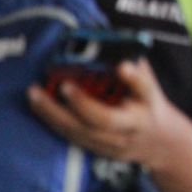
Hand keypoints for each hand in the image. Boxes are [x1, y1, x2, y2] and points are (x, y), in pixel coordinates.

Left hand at [27, 58, 187, 169]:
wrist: (156, 142)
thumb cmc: (148, 104)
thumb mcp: (150, 83)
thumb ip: (135, 67)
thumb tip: (113, 43)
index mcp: (147, 102)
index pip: (143, 89)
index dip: (133, 78)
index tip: (122, 66)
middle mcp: (131, 125)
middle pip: (105, 119)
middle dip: (82, 103)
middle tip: (63, 85)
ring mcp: (112, 142)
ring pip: (81, 131)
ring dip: (55, 114)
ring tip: (34, 94)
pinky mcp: (96, 149)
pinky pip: (71, 136)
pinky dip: (52, 121)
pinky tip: (37, 106)